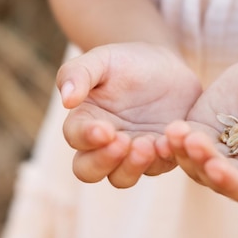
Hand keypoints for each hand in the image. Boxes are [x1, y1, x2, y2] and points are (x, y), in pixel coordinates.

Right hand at [57, 42, 201, 187]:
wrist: (164, 65)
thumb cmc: (125, 61)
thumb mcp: (102, 59)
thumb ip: (78, 72)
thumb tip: (66, 99)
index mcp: (84, 120)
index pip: (75, 138)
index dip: (87, 137)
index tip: (105, 129)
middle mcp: (102, 145)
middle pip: (89, 171)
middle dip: (104, 161)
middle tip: (124, 141)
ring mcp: (130, 154)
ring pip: (122, 177)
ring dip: (133, 166)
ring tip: (149, 143)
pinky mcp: (159, 156)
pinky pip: (158, 167)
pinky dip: (163, 158)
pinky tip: (171, 141)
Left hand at [164, 61, 237, 204]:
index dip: (232, 183)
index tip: (216, 166)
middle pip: (216, 180)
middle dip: (202, 162)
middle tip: (192, 141)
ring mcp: (216, 158)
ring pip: (194, 165)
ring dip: (182, 152)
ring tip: (177, 130)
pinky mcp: (199, 139)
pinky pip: (182, 146)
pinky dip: (174, 141)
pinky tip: (170, 128)